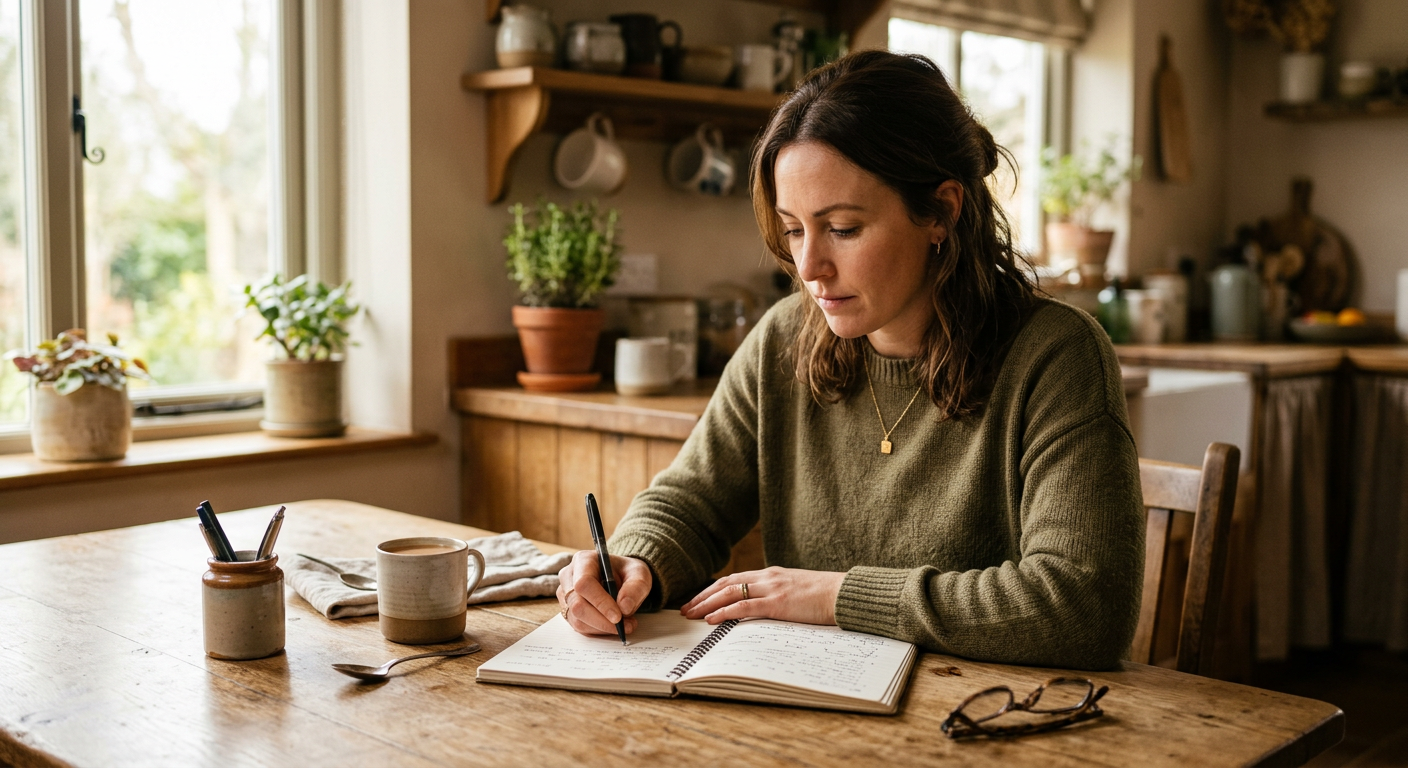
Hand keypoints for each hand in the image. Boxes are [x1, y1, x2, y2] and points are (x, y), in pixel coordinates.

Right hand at [556, 551, 652, 636]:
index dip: (600, 602)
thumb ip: (636, 587)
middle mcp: (569, 577)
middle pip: (577, 605)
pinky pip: (580, 627)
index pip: (584, 583)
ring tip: (625, 625)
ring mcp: (566, 595)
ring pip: (577, 620)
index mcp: (583, 560)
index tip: (618, 616)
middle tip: (625, 626)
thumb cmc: (626, 572)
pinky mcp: (568, 611)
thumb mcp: (639, 573)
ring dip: (602, 627)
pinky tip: (613, 626)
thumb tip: (624, 607)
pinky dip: (598, 630)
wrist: (621, 578)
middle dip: (603, 620)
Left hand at [680, 566, 844, 625]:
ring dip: (707, 605)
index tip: (698, 599)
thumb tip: (764, 609)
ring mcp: (772, 589)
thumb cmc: (824, 596)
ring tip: (691, 615)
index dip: (713, 589)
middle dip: (703, 596)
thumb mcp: (797, 591)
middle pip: (725, 584)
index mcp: (771, 574)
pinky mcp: (778, 603)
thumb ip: (778, 595)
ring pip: (729, 594)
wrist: (843, 594)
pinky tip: (711, 619)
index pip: (734, 580)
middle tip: (685, 608)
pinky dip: (724, 612)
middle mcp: (767, 578)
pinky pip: (744, 607)